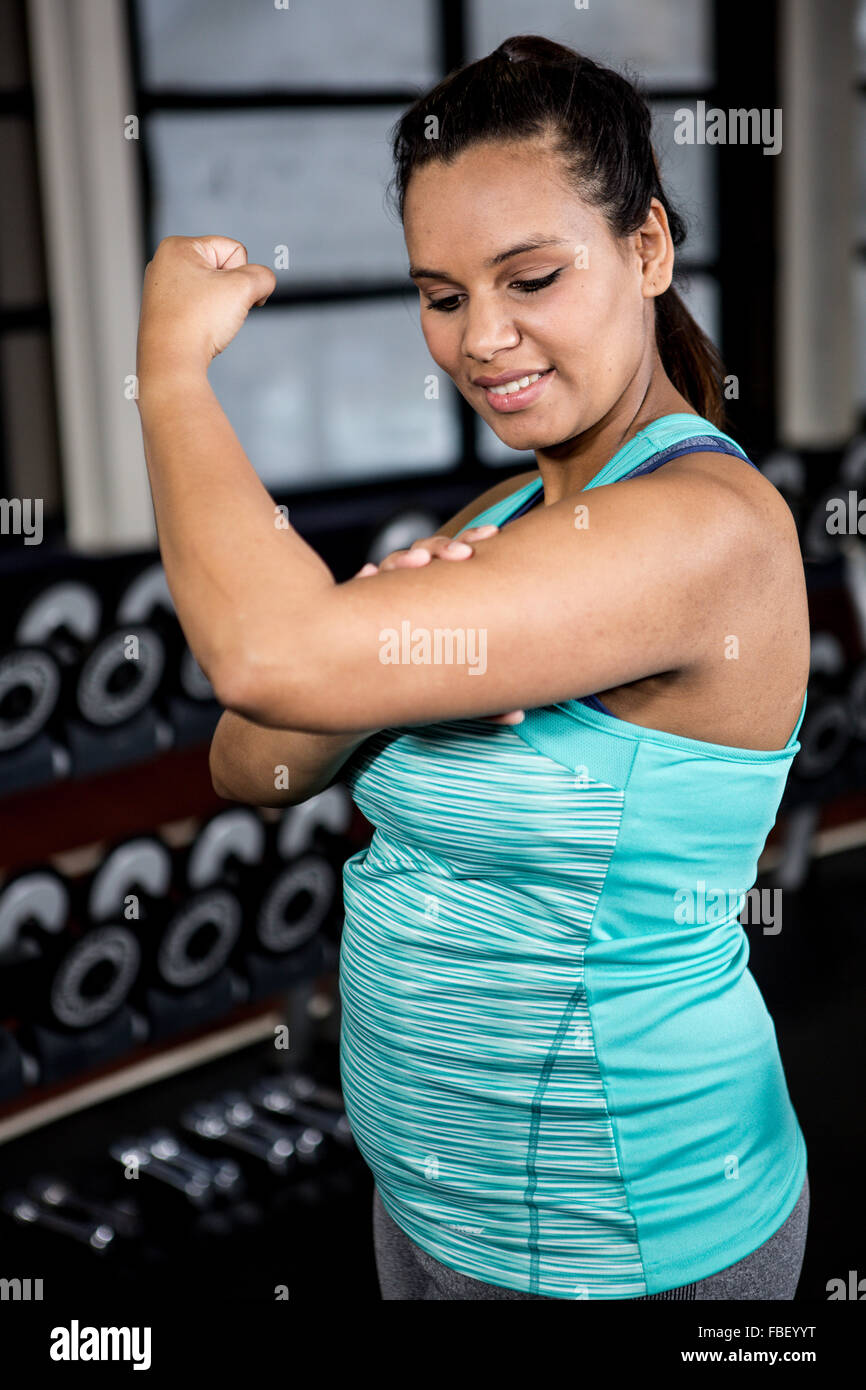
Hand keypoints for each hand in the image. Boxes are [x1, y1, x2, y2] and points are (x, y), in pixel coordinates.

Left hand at [136, 235, 276, 381]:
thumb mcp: (243, 288)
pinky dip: (205, 319)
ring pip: (211, 290)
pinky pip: (198, 307)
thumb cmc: (198, 321)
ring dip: (220, 307)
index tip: (227, 297)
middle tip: (216, 312)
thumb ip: (263, 276)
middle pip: (222, 269)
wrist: (172, 363)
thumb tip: (263, 282)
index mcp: (178, 246)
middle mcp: (164, 263)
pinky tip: (197, 331)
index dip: (242, 276)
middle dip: (230, 292)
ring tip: (205, 323)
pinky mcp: (163, 311)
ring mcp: (161, 288)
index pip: (234, 250)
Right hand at [354, 524, 524, 724]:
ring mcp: (377, 599)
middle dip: (441, 548)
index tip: (492, 535)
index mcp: (436, 595)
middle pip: (424, 554)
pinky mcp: (352, 613)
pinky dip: (363, 579)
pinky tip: (369, 574)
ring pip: (390, 566)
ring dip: (404, 560)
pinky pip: (356, 590)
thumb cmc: (421, 687)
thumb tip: (517, 718)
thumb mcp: (455, 691)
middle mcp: (406, 591)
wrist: (371, 707)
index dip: (470, 540)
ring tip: (419, 562)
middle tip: (463, 554)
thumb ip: (482, 701)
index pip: (454, 559)